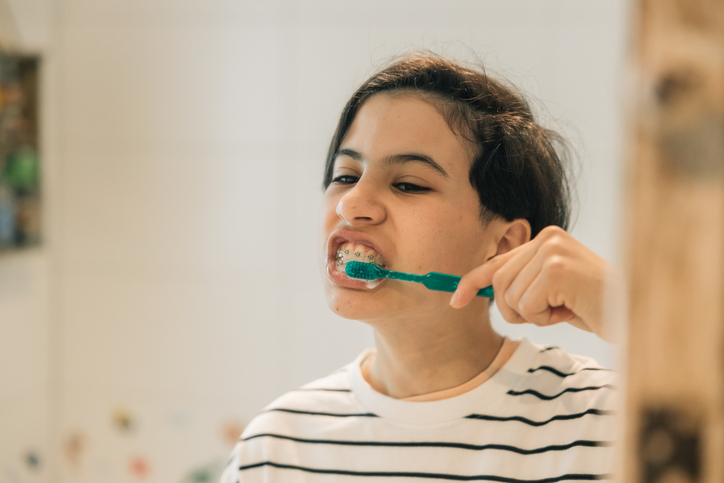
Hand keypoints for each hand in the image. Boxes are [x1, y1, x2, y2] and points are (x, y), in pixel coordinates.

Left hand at [450, 226, 620, 342]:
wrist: (634, 313)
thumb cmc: (594, 305)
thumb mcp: (551, 291)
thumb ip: (522, 283)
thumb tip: (480, 289)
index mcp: (545, 239)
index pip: (497, 262)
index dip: (471, 282)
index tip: (454, 300)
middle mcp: (547, 238)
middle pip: (498, 283)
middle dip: (514, 309)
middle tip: (547, 313)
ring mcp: (552, 251)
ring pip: (510, 296)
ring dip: (533, 315)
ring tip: (564, 309)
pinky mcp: (557, 269)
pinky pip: (526, 305)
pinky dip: (544, 318)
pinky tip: (570, 311)